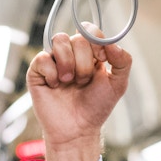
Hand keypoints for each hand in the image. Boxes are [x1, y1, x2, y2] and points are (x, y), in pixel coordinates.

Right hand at [26, 23, 130, 160]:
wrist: (77, 130)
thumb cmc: (96, 107)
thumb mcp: (118, 84)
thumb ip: (123, 61)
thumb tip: (112, 43)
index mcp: (89, 53)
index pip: (90, 30)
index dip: (96, 41)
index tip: (101, 60)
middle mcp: (71, 53)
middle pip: (77, 37)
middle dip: (84, 62)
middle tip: (83, 81)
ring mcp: (53, 61)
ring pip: (59, 40)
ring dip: (69, 64)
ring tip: (69, 82)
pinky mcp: (37, 71)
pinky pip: (43, 58)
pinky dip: (52, 73)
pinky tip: (56, 86)